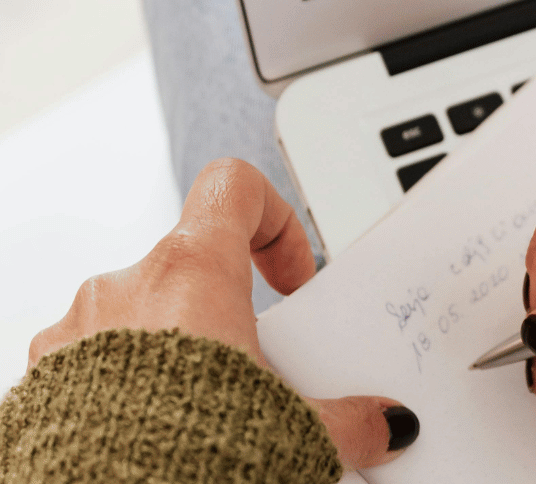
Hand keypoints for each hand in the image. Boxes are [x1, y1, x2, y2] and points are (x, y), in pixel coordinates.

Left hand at [27, 158, 417, 469]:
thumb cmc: (181, 455)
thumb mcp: (294, 431)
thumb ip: (350, 419)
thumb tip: (385, 424)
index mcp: (191, 272)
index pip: (234, 186)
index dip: (275, 222)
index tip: (291, 281)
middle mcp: (127, 287)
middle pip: (193, 265)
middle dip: (232, 315)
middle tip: (260, 372)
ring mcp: (76, 332)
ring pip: (143, 316)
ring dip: (179, 352)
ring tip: (209, 413)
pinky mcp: (44, 380)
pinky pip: (96, 362)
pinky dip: (131, 388)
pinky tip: (158, 433)